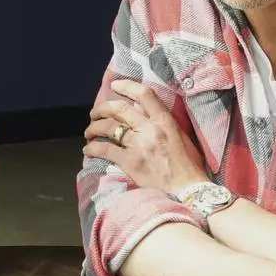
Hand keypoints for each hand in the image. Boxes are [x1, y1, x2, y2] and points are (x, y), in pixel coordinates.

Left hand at [82, 79, 207, 193]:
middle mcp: (150, 129)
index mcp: (164, 121)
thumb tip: (140, 110)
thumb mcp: (179, 136)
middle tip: (95, 113)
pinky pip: (105, 150)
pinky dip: (93, 149)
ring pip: (109, 127)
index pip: (144, 95)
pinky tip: (88, 150)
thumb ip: (160, 121)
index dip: (126, 86)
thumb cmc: (186, 165)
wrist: (187, 190)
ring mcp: (139, 145)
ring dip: (94, 128)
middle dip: (102, 108)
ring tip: (89, 132)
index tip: (115, 86)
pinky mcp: (130, 162)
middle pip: (119, 109)